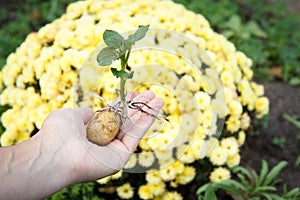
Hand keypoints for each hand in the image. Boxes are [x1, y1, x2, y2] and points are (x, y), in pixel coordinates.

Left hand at [40, 90, 163, 183]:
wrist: (57, 154)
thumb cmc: (58, 133)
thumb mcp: (69, 116)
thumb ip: (84, 113)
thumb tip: (93, 112)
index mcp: (92, 131)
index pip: (112, 115)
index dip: (123, 104)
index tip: (134, 94)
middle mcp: (104, 140)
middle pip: (125, 120)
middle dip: (138, 107)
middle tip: (151, 94)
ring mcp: (113, 149)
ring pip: (133, 127)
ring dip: (146, 112)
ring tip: (158, 99)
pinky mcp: (121, 155)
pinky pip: (136, 135)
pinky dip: (146, 121)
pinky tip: (155, 108)